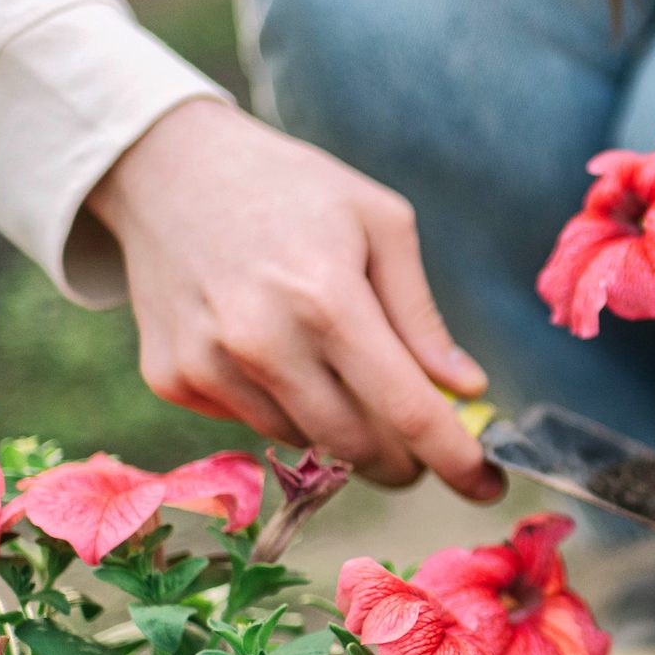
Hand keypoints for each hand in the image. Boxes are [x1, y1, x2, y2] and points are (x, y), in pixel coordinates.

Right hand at [88, 100, 500, 498]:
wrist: (167, 166)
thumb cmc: (292, 188)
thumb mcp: (381, 224)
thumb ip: (422, 317)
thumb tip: (466, 390)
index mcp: (327, 300)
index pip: (407, 411)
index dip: (455, 461)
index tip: (488, 488)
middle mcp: (261, 342)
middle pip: (356, 447)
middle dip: (404, 458)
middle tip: (422, 440)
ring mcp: (208, 366)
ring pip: (305, 441)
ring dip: (341, 427)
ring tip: (338, 365)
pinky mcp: (171, 379)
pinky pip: (251, 423)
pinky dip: (283, 405)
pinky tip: (276, 351)